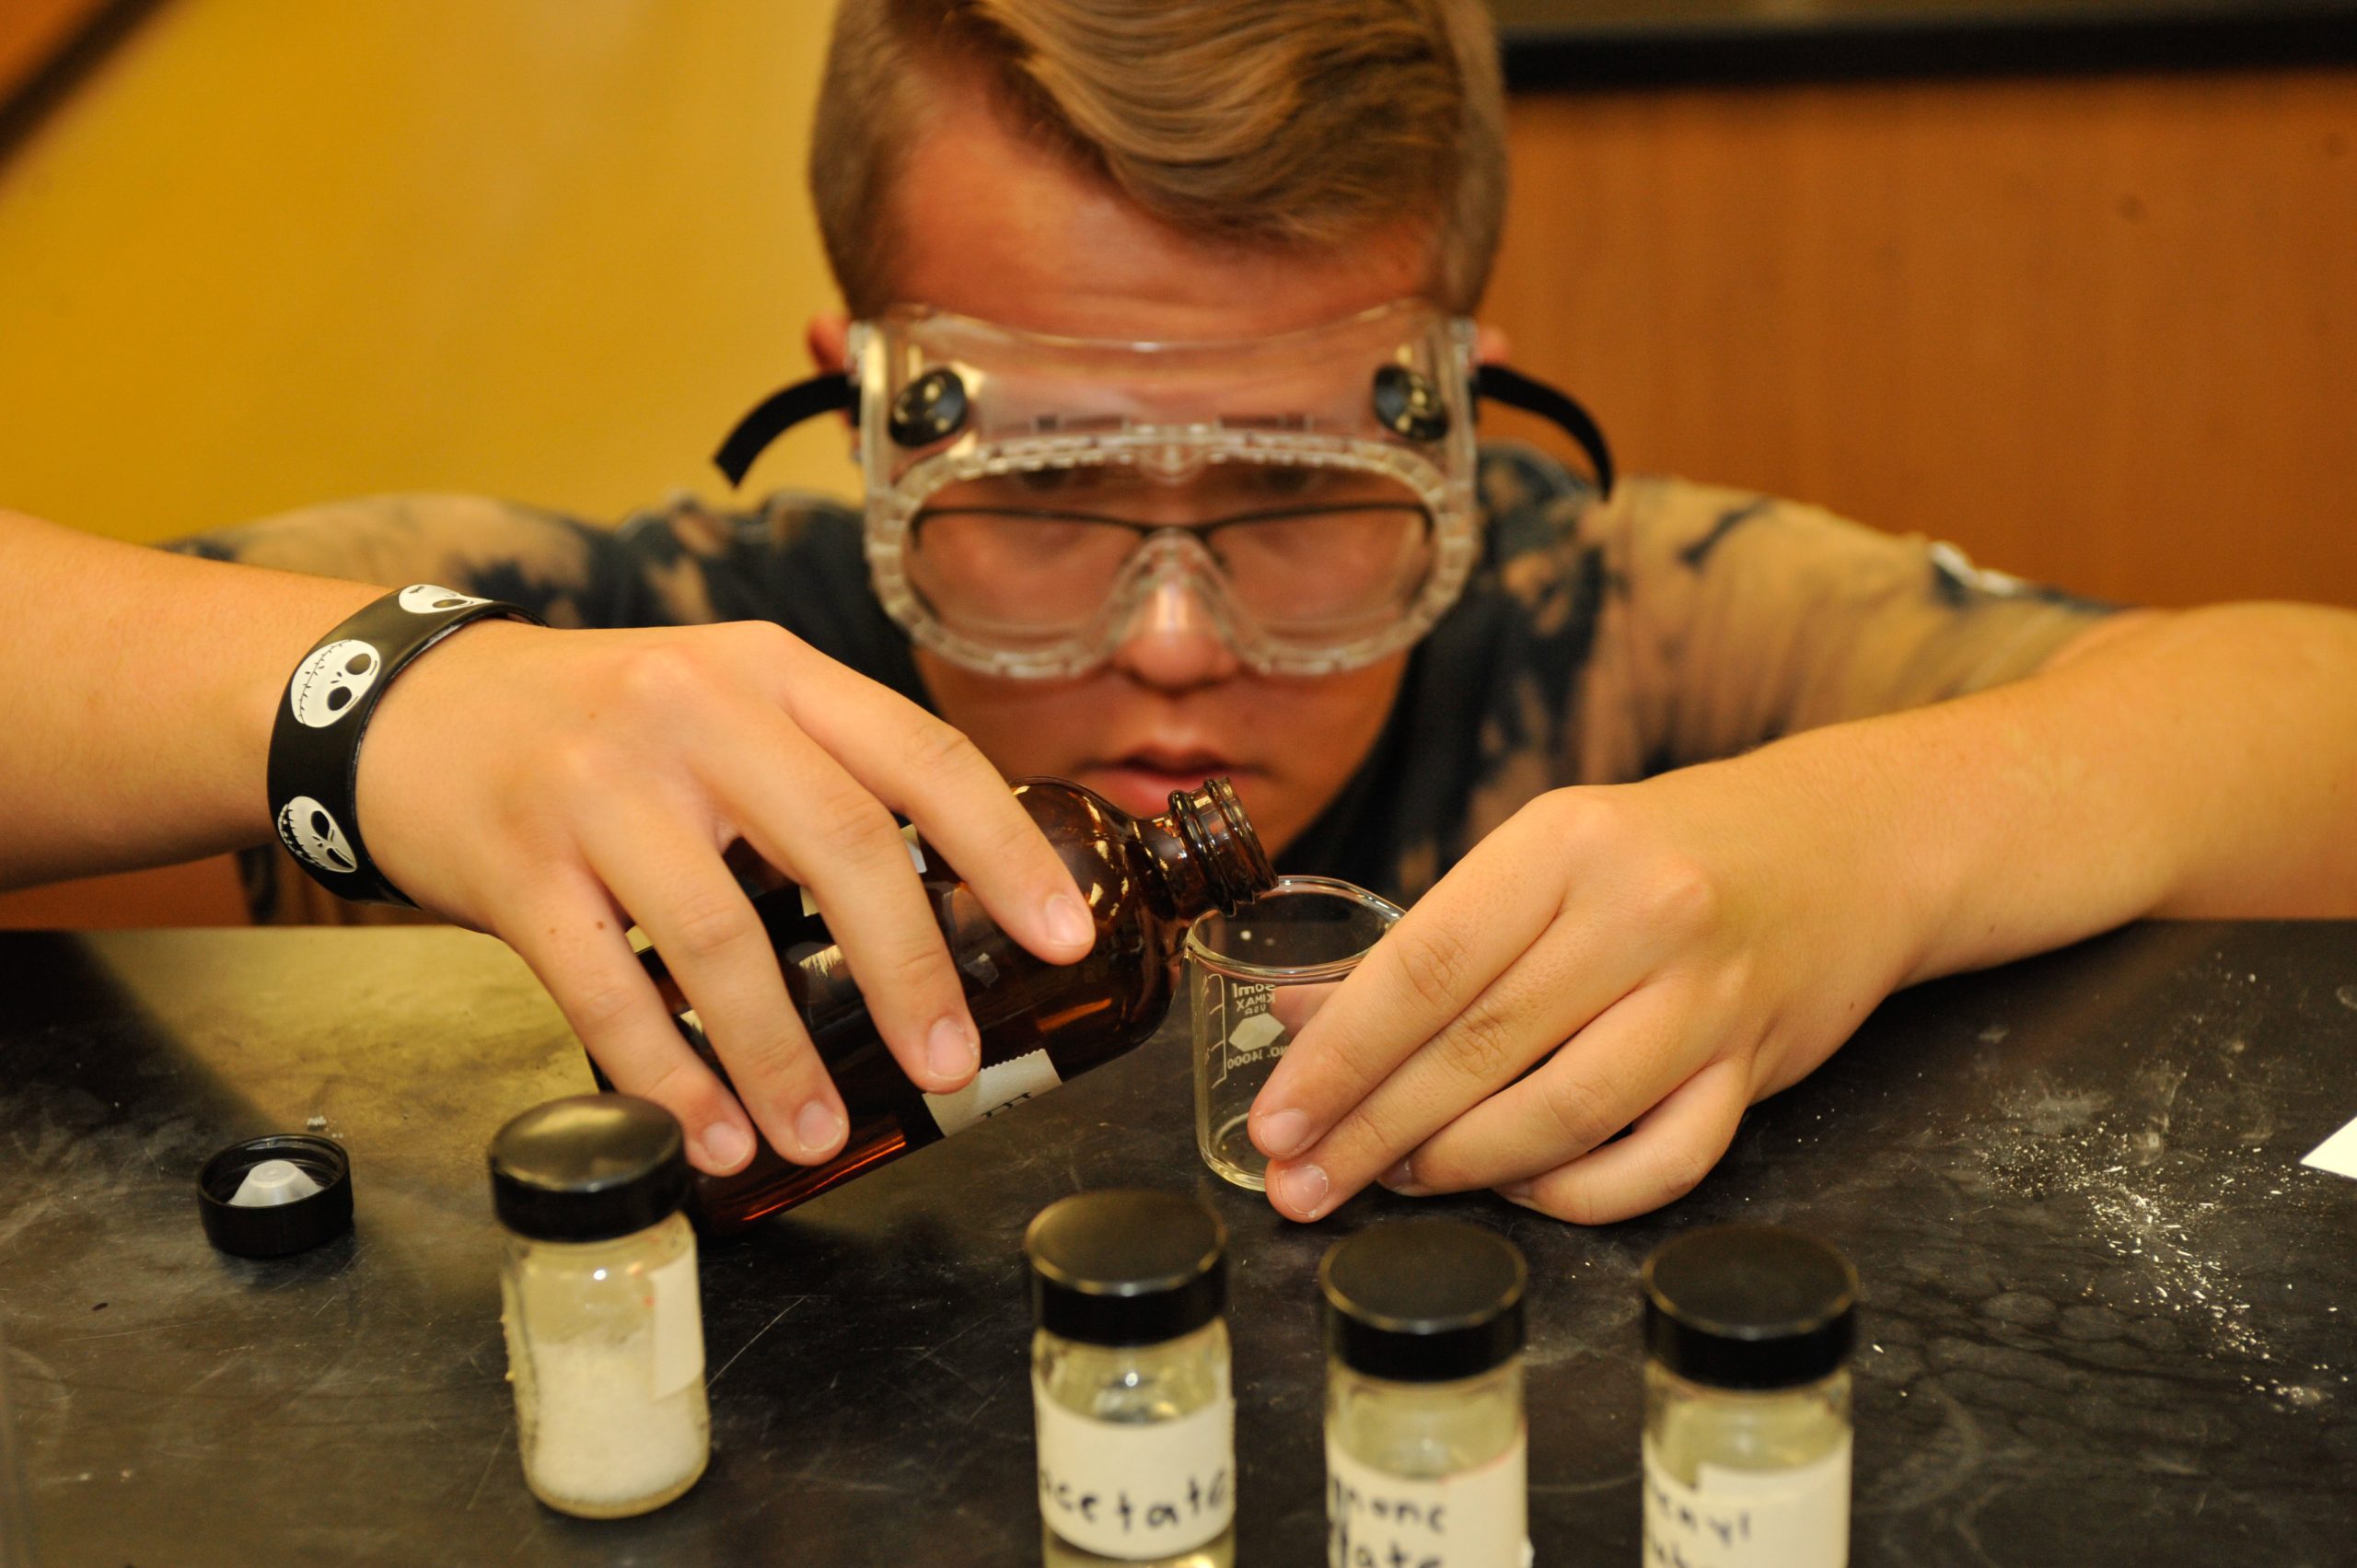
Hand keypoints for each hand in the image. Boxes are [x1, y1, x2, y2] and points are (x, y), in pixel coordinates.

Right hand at [353, 619, 1095, 1173]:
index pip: (920, 756)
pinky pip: (606, 992)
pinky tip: (711, 1135)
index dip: (1003, 851)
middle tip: (951, 1065)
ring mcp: (600, 788)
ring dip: (782, 1055)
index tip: (1063, 937)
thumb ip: (821, 774)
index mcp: (772, 675)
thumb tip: (949, 900)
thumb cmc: (598, 723)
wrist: (406, 706)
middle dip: (911, 974)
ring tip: (821, 1131)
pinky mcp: (518, 867)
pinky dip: (669, 1078)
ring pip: (721, 936)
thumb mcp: (723, 703)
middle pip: (841, 849)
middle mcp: (696, 715)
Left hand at [1245, 761, 1918, 1222]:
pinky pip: (1660, 1162)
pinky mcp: (1760, 1066)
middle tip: (1301, 1185)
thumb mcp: (1541, 861)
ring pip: (1565, 1114)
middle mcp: (1640, 913)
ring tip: (1395, 1181)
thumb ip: (1428, 943)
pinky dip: (1577, 1193)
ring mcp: (1708, 995)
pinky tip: (1519, 1187)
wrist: (1847, 845)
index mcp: (1564, 844)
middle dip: (1372, 1131)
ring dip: (1463, 1166)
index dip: (1341, 1056)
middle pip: (1480, 1048)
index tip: (1275, 1122)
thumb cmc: (1662, 854)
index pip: (1427, 964)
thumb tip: (1299, 1022)